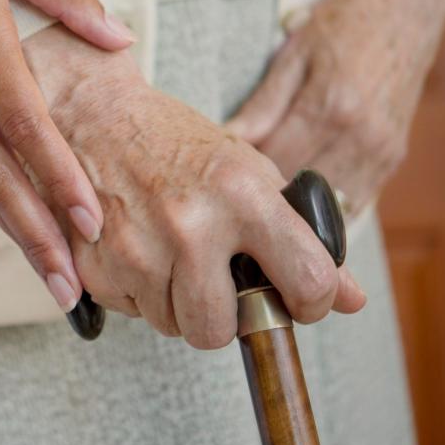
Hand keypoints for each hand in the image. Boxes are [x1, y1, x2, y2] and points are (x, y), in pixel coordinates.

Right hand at [22, 26, 365, 347]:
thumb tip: (350, 298)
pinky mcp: (95, 262)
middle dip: (221, 319)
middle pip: (218, 330)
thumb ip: (300, 235)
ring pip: (170, 325)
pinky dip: (134, 291)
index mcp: (242, 195)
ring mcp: (137, 248)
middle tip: (216, 286)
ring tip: (170, 256)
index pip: (308, 282)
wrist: (95, 113)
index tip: (297, 296)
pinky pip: (128, 310)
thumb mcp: (247, 172)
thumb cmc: (175, 142)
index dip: (310, 302)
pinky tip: (136, 249)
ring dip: (174, 304)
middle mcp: (190, 225)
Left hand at [227, 0, 444, 214]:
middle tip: (244, 179)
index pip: (274, 161)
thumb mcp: (293, 54)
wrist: (406, 5)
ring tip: (273, 184)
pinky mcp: (395, 157)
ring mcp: (382, 150)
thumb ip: (262, 105)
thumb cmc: (343, 23)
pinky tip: (305, 187)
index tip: (227, 166)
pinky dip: (328, 202)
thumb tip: (226, 140)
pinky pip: (356, 200)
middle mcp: (361, 135)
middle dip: (268, 189)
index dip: (245, 169)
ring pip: (329, 204)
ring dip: (298, 201)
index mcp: (330, 106)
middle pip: (300, 188)